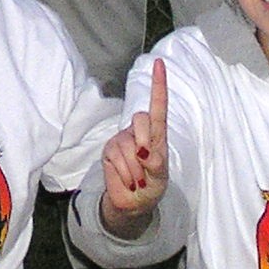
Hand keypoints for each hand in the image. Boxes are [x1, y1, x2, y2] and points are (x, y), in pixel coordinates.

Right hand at [99, 58, 168, 233]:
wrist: (132, 204)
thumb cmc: (151, 186)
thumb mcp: (160, 179)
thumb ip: (156, 164)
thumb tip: (145, 152)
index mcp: (157, 134)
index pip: (159, 106)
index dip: (158, 85)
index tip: (158, 63)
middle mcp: (139, 133)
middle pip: (140, 120)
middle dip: (143, 143)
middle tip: (146, 166)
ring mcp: (122, 140)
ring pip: (127, 144)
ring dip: (134, 169)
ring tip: (137, 180)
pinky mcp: (109, 150)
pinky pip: (116, 157)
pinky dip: (124, 173)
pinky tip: (127, 180)